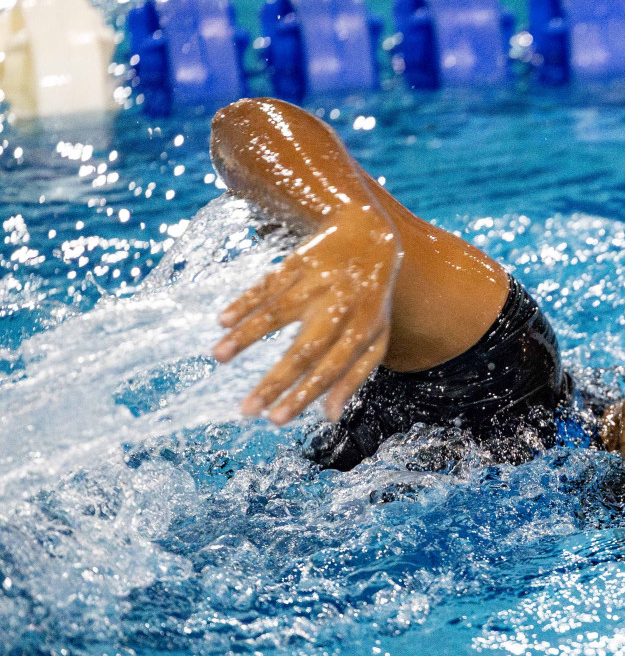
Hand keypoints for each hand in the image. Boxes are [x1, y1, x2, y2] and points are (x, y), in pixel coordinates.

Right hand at [213, 211, 403, 424]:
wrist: (368, 234)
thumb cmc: (370, 299)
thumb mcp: (374, 336)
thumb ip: (354, 375)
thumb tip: (330, 417)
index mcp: (362, 330)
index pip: (330, 370)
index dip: (303, 395)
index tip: (274, 421)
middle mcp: (341, 307)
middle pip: (305, 350)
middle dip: (275, 381)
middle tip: (246, 411)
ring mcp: (319, 283)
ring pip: (279, 313)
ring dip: (248, 336)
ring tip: (218, 358)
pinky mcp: (299, 261)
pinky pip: (268, 285)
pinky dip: (246, 302)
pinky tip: (223, 322)